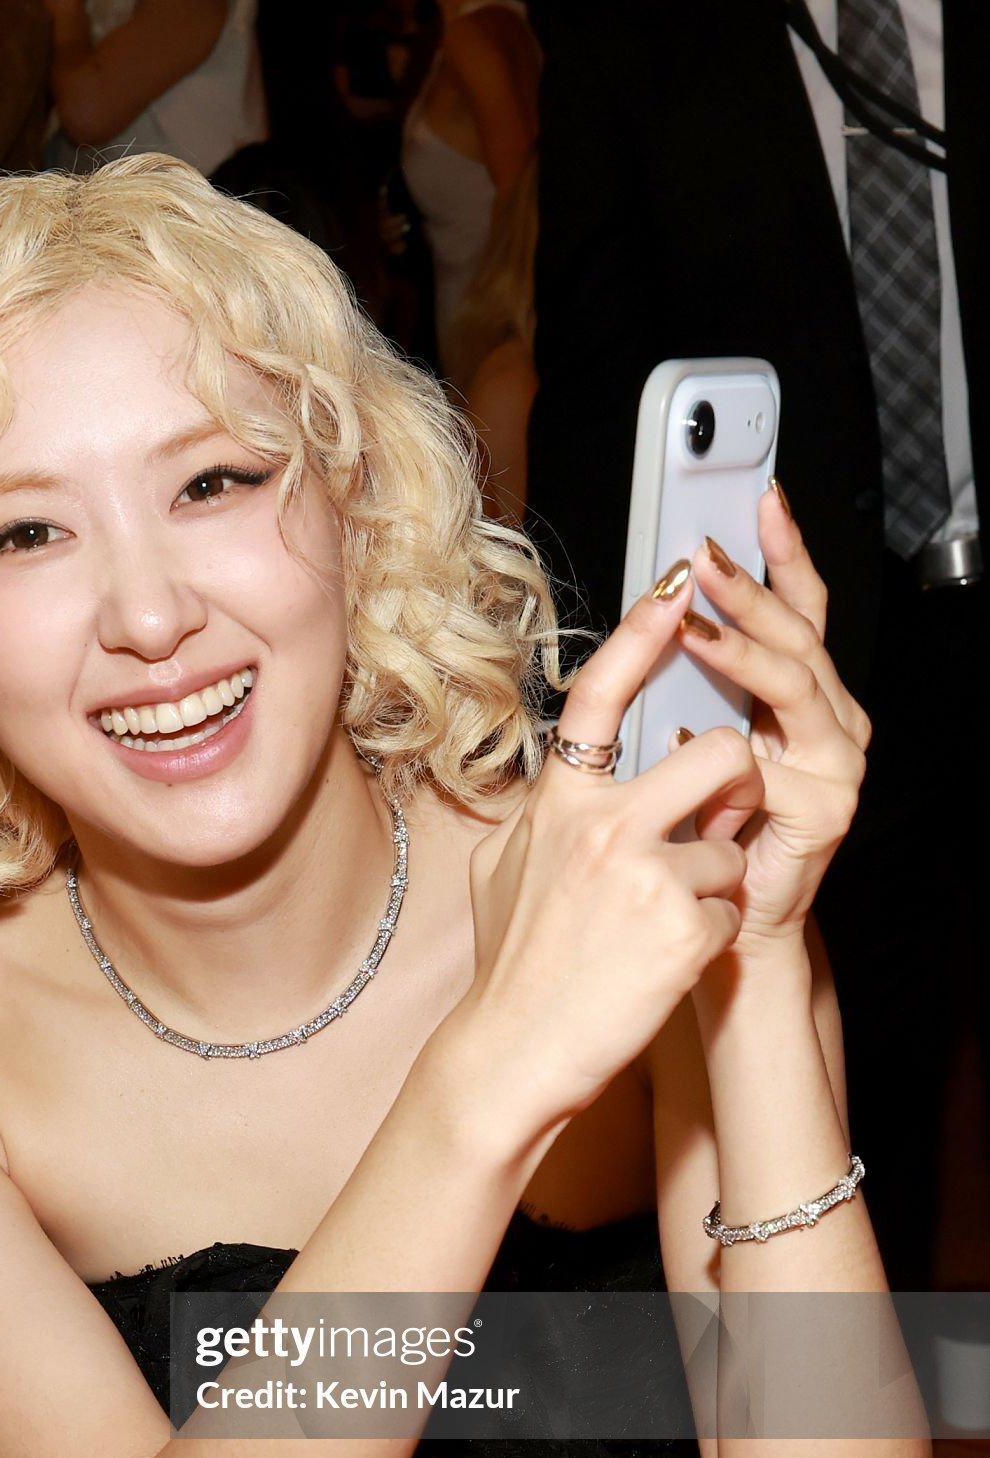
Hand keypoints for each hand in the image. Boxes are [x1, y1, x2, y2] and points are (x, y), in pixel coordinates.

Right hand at [433, 571, 760, 1158]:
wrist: (513, 1051)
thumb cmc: (510, 966)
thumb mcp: (503, 870)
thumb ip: (544, 814)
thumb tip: (564, 780)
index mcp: (559, 803)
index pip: (603, 694)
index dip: (645, 631)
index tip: (681, 583)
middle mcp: (603, 825)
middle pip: (723, 755)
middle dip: (738, 786)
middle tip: (715, 824)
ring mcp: (647, 875)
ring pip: (734, 844)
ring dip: (715, 883)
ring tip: (659, 927)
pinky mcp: (686, 927)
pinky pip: (733, 908)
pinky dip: (710, 939)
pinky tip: (662, 966)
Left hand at [674, 487, 871, 958]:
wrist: (728, 928)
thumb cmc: (703, 839)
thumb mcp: (691, 745)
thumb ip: (687, 693)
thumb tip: (651, 625)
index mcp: (800, 697)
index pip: (799, 608)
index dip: (782, 554)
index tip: (760, 499)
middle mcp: (830, 720)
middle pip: (798, 635)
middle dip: (752, 589)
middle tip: (706, 553)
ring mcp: (836, 761)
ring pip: (795, 685)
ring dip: (744, 649)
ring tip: (695, 625)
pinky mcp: (826, 808)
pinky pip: (777, 766)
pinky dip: (732, 747)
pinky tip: (690, 732)